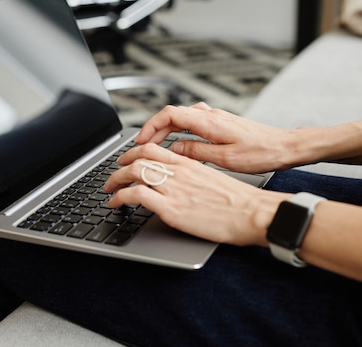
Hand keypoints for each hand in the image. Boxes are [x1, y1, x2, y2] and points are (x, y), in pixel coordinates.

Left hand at [104, 143, 283, 245]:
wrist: (252, 213)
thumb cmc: (238, 201)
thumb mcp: (213, 179)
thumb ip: (193, 176)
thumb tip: (180, 181)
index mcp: (188, 163)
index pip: (152, 149)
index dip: (133, 152)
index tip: (125, 160)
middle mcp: (178, 172)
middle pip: (138, 158)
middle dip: (118, 166)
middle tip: (112, 176)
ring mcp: (173, 189)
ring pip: (133, 173)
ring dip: (114, 180)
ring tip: (108, 189)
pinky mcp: (171, 208)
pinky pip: (136, 195)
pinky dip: (119, 197)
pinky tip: (115, 204)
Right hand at [135, 103, 298, 173]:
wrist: (286, 147)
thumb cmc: (262, 154)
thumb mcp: (225, 159)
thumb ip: (197, 152)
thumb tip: (175, 148)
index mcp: (209, 121)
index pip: (170, 114)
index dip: (151, 126)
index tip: (141, 140)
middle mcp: (212, 115)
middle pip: (173, 115)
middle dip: (154, 130)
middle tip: (143, 148)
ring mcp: (217, 118)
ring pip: (183, 117)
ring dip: (167, 129)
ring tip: (157, 146)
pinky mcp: (222, 124)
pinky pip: (194, 122)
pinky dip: (180, 130)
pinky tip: (180, 142)